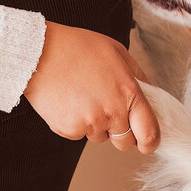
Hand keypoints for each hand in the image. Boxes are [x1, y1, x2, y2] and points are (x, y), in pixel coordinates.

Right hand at [22, 21, 159, 153]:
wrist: (40, 53)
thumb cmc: (78, 48)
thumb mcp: (117, 53)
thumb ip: (137, 76)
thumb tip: (150, 94)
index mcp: (129, 93)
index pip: (149, 133)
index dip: (150, 142)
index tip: (147, 143)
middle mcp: (112, 112)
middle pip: (125, 143)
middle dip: (121, 134)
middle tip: (108, 112)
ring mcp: (90, 123)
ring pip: (100, 136)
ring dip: (96, 124)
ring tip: (82, 96)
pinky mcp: (69, 130)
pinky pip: (79, 133)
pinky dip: (75, 122)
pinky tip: (68, 100)